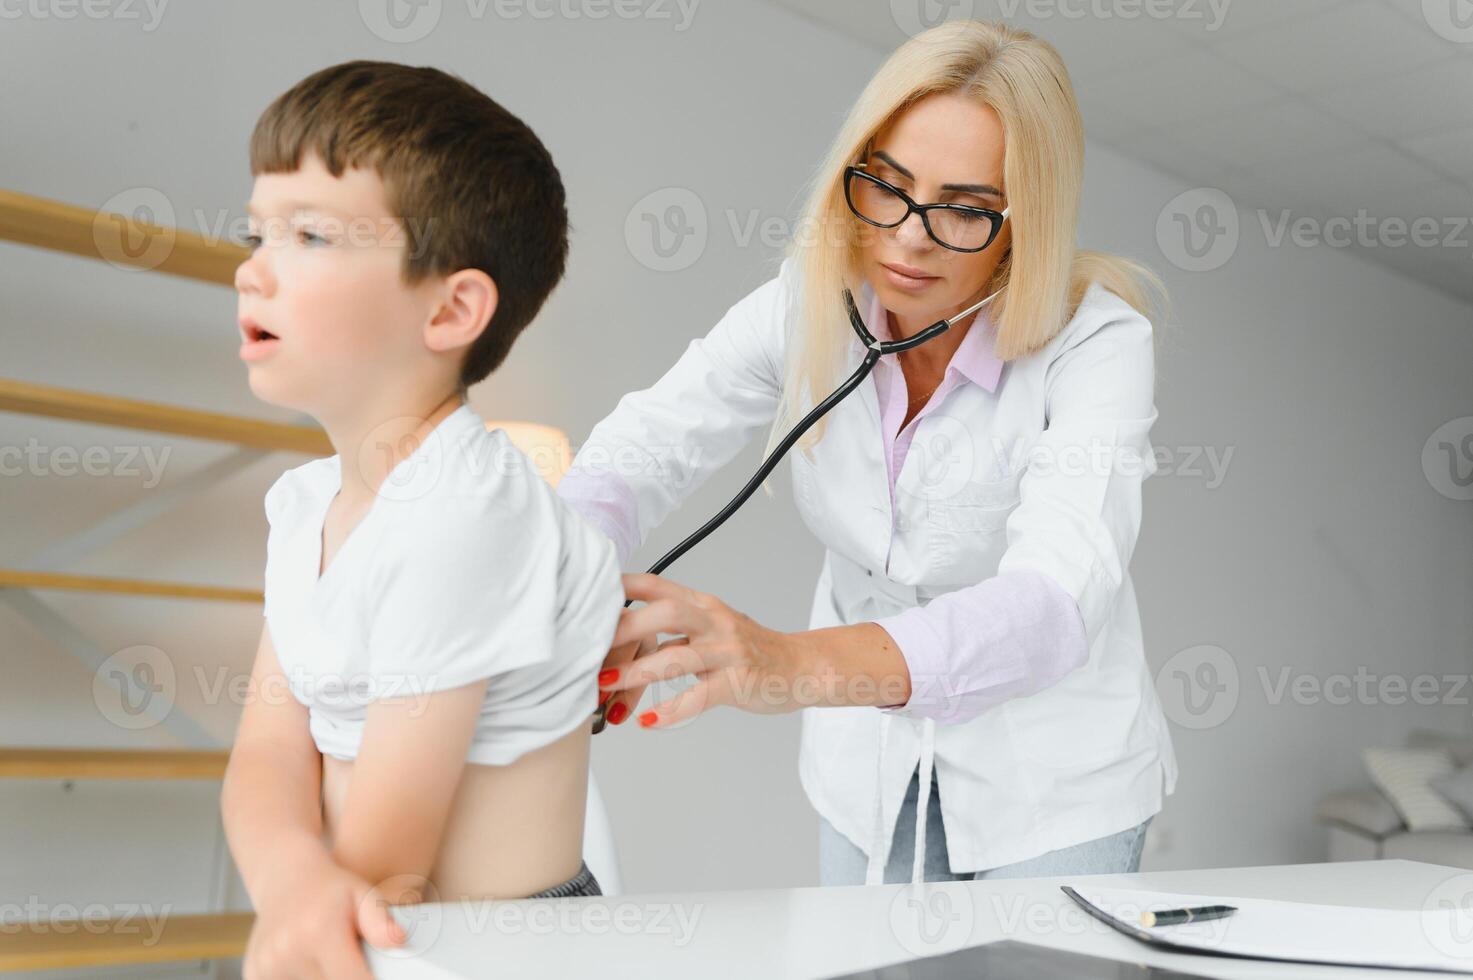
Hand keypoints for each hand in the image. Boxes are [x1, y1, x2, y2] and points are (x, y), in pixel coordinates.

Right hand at [242, 848, 406, 979]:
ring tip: (332, 960)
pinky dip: (305, 979)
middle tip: (355, 963)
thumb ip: (381, 921)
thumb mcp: (363, 895)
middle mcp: (287, 951)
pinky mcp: (254, 973)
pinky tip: (313, 964)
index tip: (376, 977)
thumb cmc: (332, 888)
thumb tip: (398, 941)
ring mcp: (266, 965)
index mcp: (318, 932)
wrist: (286, 877)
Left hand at [596, 572, 806, 727]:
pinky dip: (672, 710)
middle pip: (665, 613)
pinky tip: (649, 722)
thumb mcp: (710, 629)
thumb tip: (619, 641)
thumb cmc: (746, 652)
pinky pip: (700, 696)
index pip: (656, 584)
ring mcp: (728, 651)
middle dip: (624, 629)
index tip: (587, 596)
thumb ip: (673, 631)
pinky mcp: (738, 682)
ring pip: (677, 657)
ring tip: (605, 687)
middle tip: (589, 648)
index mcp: (702, 604)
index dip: (621, 587)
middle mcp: (714, 621)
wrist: (800, 667)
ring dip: (637, 673)